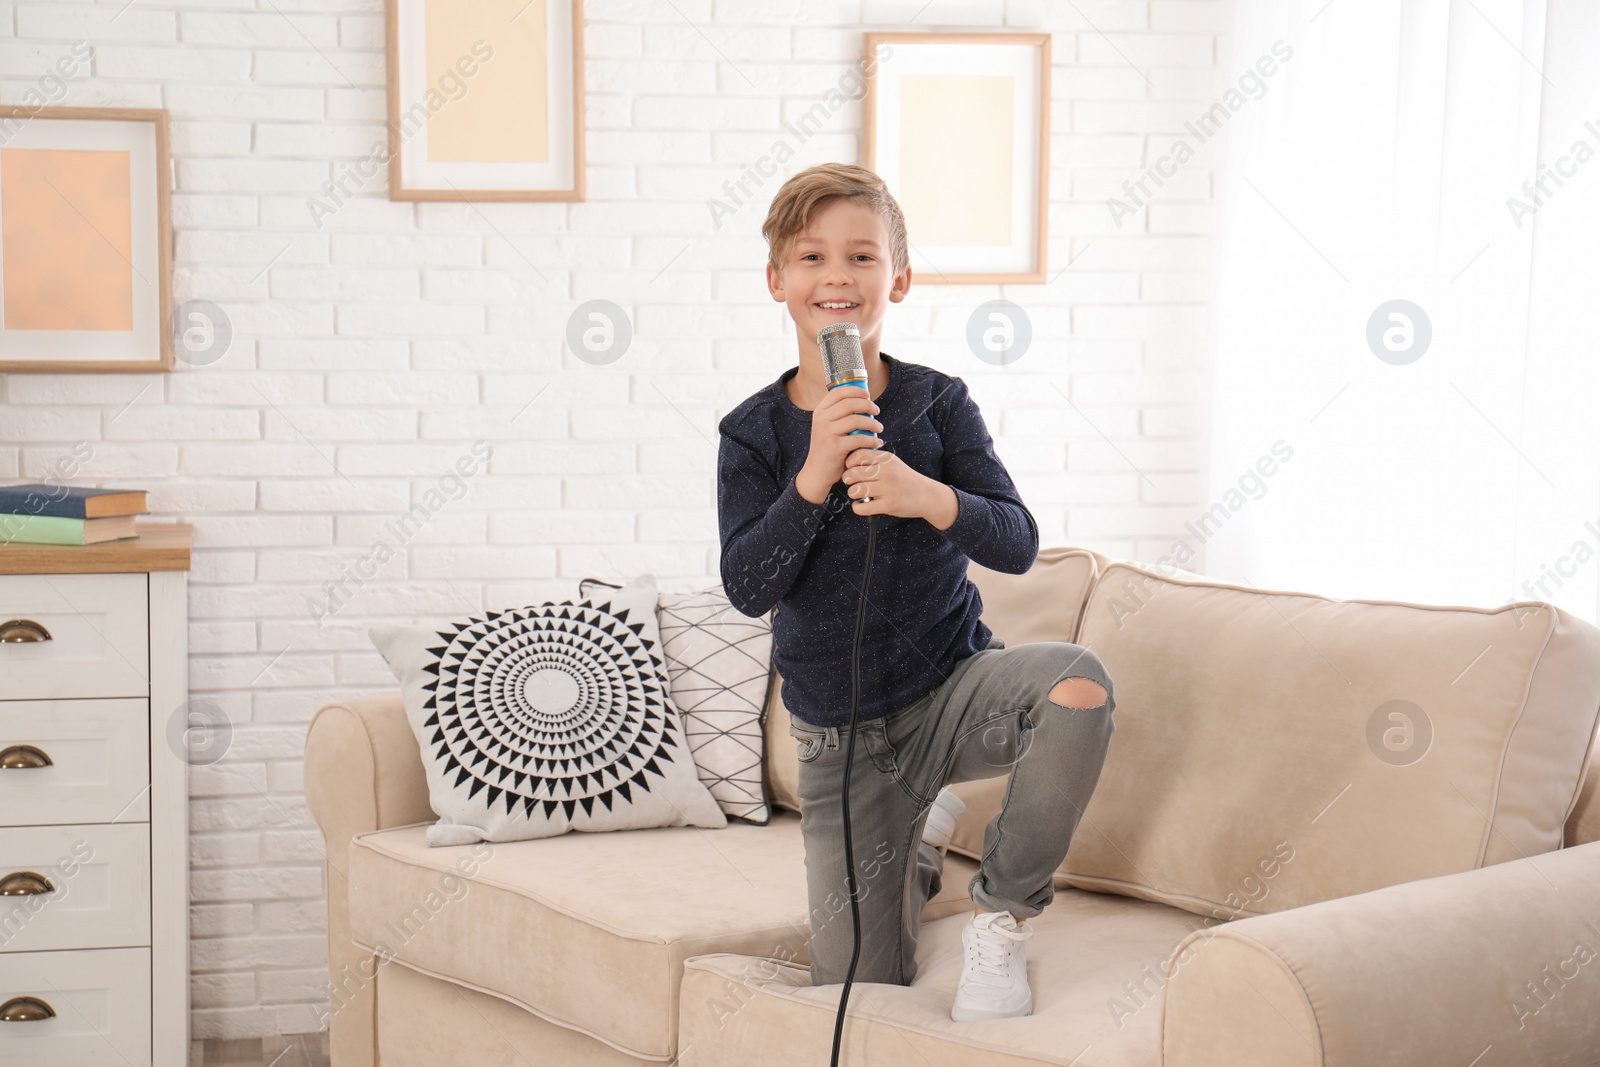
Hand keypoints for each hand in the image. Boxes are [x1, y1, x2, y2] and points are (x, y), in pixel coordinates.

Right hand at [796, 384, 881, 503]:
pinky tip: (877, 443)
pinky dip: (872, 440)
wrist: (817, 472)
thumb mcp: (827, 428)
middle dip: (868, 405)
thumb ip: (839, 415)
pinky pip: (859, 439)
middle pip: (849, 403)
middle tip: (877, 411)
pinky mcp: (835, 447)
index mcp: (820, 412)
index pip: (838, 392)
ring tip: (879, 428)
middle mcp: (821, 420)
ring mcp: (827, 433)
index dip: (855, 390)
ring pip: (856, 420)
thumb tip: (863, 402)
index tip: (868, 395)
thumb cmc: (827, 449)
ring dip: (872, 423)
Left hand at [841, 446, 934, 518]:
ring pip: (856, 490)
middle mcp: (887, 472)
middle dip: (847, 479)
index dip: (849, 462)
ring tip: (857, 494)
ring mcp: (888, 489)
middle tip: (851, 482)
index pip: (858, 455)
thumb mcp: (893, 462)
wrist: (926, 495)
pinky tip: (860, 505)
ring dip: (852, 493)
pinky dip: (857, 508)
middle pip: (853, 473)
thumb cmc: (905, 479)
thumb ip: (875, 458)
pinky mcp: (888, 505)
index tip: (850, 468)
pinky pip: (862, 507)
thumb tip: (850, 455)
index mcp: (886, 459)